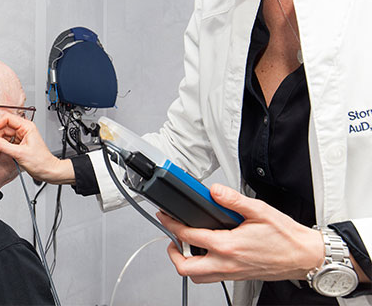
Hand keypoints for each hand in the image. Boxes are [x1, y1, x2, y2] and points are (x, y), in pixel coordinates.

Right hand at [0, 114, 74, 184]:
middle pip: (2, 129)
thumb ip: (3, 145)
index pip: (7, 119)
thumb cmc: (41, 161)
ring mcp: (20, 138)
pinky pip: (5, 144)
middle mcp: (23, 130)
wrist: (48, 171)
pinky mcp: (18, 145)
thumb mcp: (19, 153)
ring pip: (2, 137)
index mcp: (27, 127)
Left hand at [156, 183, 324, 282]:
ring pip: (197, 277)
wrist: (304, 256)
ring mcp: (231, 273)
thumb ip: (233, 200)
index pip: (189, 236)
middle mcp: (227, 263)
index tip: (165, 217)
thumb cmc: (286, 237)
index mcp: (228, 246)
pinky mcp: (237, 277)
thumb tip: (214, 191)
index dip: (172, 225)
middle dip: (173, 253)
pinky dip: (201, 268)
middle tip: (172, 238)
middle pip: (185, 268)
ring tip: (185, 247)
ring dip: (186, 263)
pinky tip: (205, 253)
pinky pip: (211, 278)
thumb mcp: (259, 210)